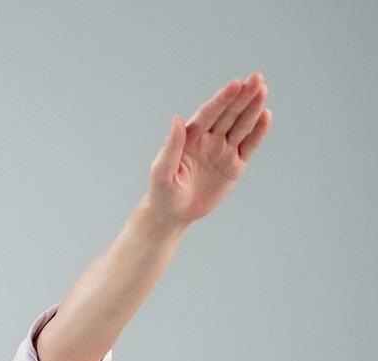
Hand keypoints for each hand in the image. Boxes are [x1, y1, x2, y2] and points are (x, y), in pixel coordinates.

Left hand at [144, 73, 271, 226]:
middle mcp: (208, 139)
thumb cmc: (162, 192)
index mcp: (190, 137)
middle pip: (228, 114)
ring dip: (252, 109)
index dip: (222, 99)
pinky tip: (266, 116)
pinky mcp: (234, 165)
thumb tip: (177, 119)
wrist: (172, 214)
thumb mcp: (161, 171)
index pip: (209, 113)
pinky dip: (258, 132)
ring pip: (241, 126)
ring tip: (263, 91)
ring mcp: (223, 151)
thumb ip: (171, 146)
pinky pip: (249, 146)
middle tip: (257, 78)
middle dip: (242, 96)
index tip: (235, 84)